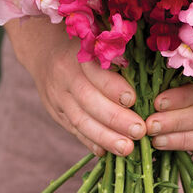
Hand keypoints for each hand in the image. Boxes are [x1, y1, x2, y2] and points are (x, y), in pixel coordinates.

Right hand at [4, 16, 144, 156]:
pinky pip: (73, 130)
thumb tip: (148, 75)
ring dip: (105, 137)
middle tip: (139, 131)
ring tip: (127, 149)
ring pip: (80, 120)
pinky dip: (90, 142)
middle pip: (89, 101)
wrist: (44, 50)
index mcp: (78, 54)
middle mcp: (65, 76)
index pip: (95, 72)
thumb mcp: (97, 40)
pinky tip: (106, 152)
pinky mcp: (56, 113)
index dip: (113, 87)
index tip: (133, 99)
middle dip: (115, 118)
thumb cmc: (85, 45)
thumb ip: (117, 55)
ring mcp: (57, 97)